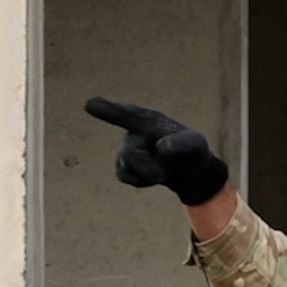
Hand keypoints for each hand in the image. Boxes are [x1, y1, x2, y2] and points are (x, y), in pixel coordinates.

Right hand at [85, 97, 229, 205]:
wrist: (188, 170)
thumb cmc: (191, 150)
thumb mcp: (196, 145)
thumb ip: (182, 143)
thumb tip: (160, 147)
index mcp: (147, 119)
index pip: (125, 114)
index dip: (108, 110)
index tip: (90, 104)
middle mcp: (131, 131)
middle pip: (129, 153)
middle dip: (146, 168)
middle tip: (162, 177)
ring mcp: (124, 148)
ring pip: (127, 167)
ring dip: (150, 174)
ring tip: (164, 171)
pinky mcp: (122, 166)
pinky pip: (127, 177)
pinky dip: (144, 181)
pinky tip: (153, 174)